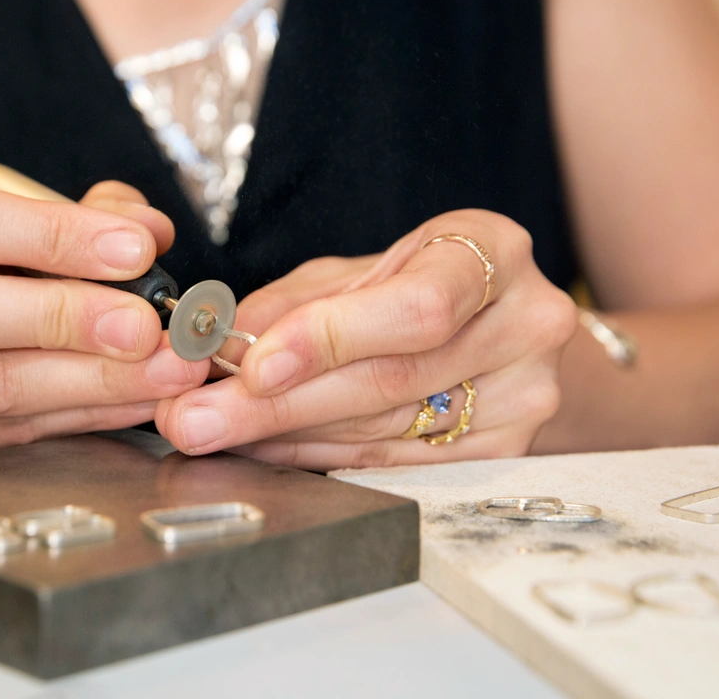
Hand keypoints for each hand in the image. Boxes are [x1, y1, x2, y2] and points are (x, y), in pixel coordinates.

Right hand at [0, 181, 209, 464]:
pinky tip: (134, 398)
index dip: (48, 233)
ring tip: (164, 369)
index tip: (132, 247)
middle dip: (64, 317)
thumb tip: (146, 226)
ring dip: (93, 379)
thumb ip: (87, 217)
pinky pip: (9, 433)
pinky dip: (86, 414)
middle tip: (144, 325)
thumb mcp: (25, 233)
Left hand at [155, 210, 577, 469]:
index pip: (417, 307)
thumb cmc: (425, 281)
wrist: (507, 326)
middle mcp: (523, 325)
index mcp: (491, 253)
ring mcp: (523, 397)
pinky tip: (266, 448)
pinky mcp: (504, 453)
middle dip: (276, 403)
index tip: (254, 364)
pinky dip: (317, 458)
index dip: (332, 338)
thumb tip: (214, 345)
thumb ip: (294, 303)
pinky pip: (391, 466)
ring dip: (284, 436)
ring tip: (213, 431)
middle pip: (390, 381)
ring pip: (382, 433)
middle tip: (195, 416)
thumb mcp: (363, 268)